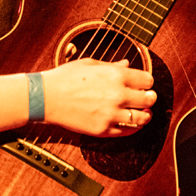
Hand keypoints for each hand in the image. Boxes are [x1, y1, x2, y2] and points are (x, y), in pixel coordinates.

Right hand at [41, 58, 156, 136]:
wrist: (46, 97)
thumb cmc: (65, 78)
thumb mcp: (90, 64)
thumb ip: (112, 65)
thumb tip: (126, 64)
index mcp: (115, 75)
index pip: (147, 80)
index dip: (147, 82)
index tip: (144, 84)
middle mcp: (117, 94)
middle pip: (148, 99)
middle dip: (149, 98)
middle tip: (148, 98)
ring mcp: (111, 113)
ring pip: (142, 118)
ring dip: (145, 115)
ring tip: (143, 113)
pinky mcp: (103, 129)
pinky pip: (127, 132)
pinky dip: (133, 128)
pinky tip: (131, 123)